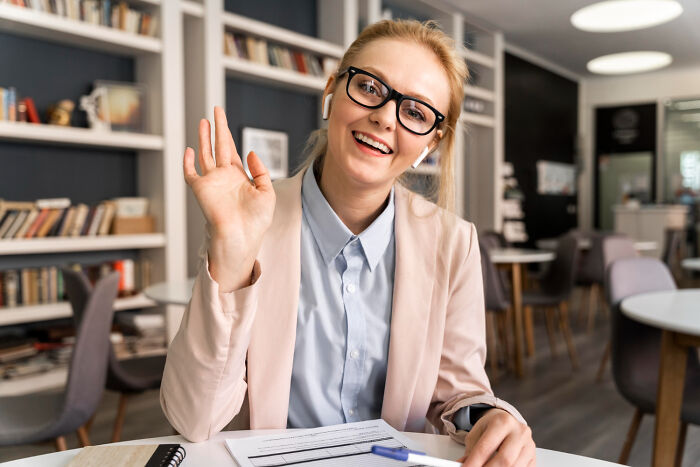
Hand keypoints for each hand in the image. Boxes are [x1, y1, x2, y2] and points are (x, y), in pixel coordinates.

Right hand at [184, 106, 275, 290]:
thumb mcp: (267, 192)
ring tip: (204, 121)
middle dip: (218, 128)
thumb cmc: (256, 221)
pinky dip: (188, 162)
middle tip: (216, 109)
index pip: (233, 151)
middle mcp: (224, 177)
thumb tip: (249, 152)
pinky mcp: (201, 189)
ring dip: (204, 138)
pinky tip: (189, 149)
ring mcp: (212, 182)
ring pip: (205, 154)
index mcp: (239, 177)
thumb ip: (260, 170)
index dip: (229, 135)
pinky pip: (191, 173)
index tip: (226, 121)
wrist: (242, 237)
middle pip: (219, 146)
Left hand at [457, 408, 534, 466]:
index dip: (474, 462)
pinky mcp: (533, 457)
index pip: (486, 447)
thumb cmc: (490, 428)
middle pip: (504, 460)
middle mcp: (519, 432)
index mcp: (502, 422)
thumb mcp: (477, 434)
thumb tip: (462, 465)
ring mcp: (529, 445)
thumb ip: (470, 452)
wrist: (507, 422)